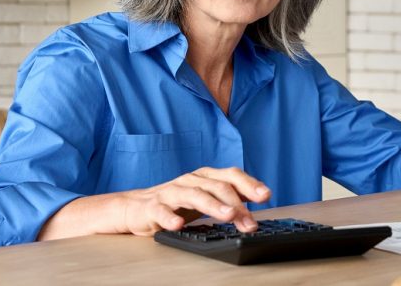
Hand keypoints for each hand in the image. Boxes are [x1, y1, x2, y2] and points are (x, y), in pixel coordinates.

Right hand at [116, 166, 270, 235]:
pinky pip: (162, 211)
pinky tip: (178, 224)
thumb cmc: (176, 203)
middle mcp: (191, 180)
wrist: (134, 207)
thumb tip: (259, 197)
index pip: (231, 175)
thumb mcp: (206, 197)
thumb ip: (230, 196)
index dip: (250, 184)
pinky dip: (170, 217)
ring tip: (228, 216)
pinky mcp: (152, 206)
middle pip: (218, 187)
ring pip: (195, 195)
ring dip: (213, 205)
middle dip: (237, 204)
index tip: (266, 195)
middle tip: (250, 221)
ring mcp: (171, 192)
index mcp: (205, 177)